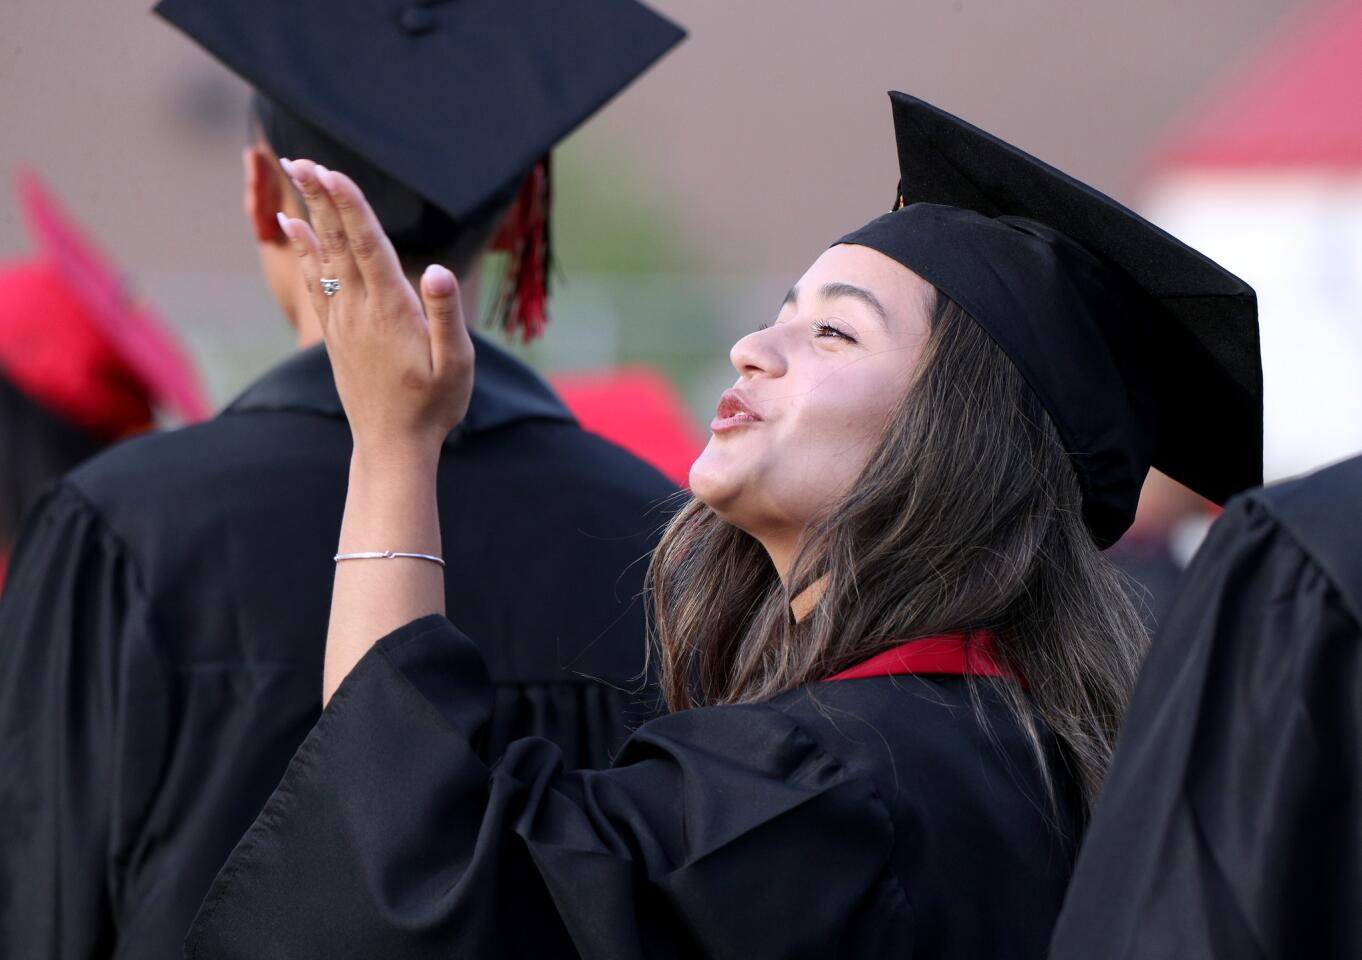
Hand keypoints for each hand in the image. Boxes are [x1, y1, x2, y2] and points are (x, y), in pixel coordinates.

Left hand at [276, 159, 473, 460]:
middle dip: (320, 197)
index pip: (367, 246)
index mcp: (391, 310)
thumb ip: (446, 317)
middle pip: (336, 241)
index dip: (350, 206)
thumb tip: (439, 271)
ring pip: (322, 254)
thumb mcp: (456, 365)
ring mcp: (343, 319)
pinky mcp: (336, 331)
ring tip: (294, 174)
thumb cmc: (433, 406)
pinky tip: (292, 224)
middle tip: (301, 159)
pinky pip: (314, 278)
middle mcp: (359, 308)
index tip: (332, 171)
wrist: (392, 447)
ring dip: (310, 211)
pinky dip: (303, 247)